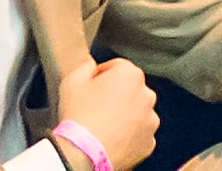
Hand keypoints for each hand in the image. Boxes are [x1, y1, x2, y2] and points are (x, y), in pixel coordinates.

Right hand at [59, 56, 159, 170]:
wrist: (83, 154)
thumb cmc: (79, 118)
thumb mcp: (72, 81)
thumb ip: (85, 67)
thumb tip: (91, 66)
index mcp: (130, 74)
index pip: (116, 67)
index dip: (101, 77)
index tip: (92, 88)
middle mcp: (146, 95)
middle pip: (130, 89)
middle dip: (116, 95)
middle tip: (96, 108)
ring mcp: (150, 119)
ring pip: (137, 111)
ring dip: (125, 115)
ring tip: (103, 125)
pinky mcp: (149, 141)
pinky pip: (139, 133)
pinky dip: (129, 135)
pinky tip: (112, 137)